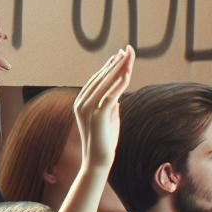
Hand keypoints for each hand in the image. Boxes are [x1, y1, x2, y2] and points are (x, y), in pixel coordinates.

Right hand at [74, 46, 135, 169]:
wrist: (97, 161)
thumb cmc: (104, 141)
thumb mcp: (108, 118)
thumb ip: (110, 103)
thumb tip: (118, 92)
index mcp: (82, 102)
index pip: (97, 79)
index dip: (109, 66)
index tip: (120, 55)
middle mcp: (82, 103)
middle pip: (101, 77)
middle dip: (116, 63)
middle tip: (128, 50)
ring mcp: (88, 109)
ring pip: (105, 83)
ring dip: (118, 69)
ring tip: (129, 57)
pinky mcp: (97, 115)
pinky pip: (110, 96)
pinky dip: (119, 84)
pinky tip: (127, 75)